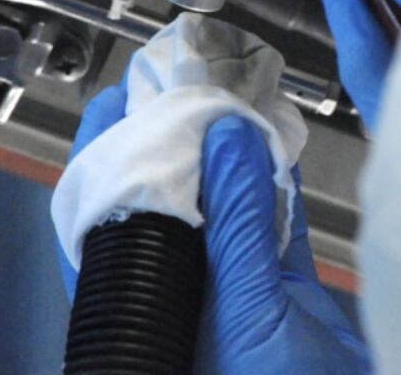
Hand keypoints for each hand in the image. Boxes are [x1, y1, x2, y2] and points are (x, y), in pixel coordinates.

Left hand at [57, 86, 371, 373]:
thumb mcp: (245, 316)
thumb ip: (233, 228)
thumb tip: (223, 142)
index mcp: (150, 310)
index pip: (113, 214)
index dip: (115, 152)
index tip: (127, 96)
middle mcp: (189, 297)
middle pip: (174, 203)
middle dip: (183, 143)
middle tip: (193, 84)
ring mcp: (239, 294)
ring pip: (228, 209)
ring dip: (237, 159)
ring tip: (237, 102)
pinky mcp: (288, 294)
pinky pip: (277, 227)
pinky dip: (280, 188)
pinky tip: (280, 152)